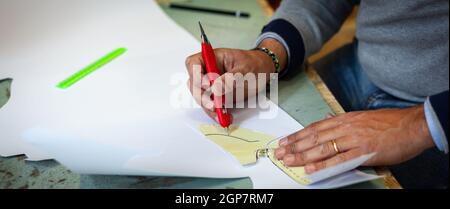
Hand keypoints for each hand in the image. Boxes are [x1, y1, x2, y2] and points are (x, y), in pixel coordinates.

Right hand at [185, 38, 286, 119]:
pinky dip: (215, 112)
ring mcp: (211, 84)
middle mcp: (208, 71)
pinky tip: (223, 116)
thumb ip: (230, 79)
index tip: (206, 86)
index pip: (193, 63)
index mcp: (212, 58)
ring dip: (208, 107)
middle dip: (201, 97)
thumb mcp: (245, 69)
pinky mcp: (216, 95)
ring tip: (221, 115)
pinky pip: (210, 105)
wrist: (264, 71)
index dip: (196, 75)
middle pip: (194, 84)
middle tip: (213, 106)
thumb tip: (216, 89)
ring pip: (201, 97)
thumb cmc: (255, 64)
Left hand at [274, 105, 434, 173]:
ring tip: (288, 160)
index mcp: (344, 119)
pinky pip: (340, 159)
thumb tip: (326, 119)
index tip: (285, 141)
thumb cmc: (389, 123)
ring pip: (322, 147)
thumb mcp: (361, 117)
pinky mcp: (364, 151)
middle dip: (294, 145)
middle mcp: (345, 127)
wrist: (412, 125)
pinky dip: (324, 164)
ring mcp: (353, 139)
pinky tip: (311, 168)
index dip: (298, 135)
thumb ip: (342, 121)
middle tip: (279, 152)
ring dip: (303, 154)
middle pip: (314, 137)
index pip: (314, 127)